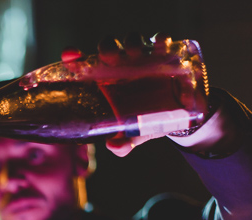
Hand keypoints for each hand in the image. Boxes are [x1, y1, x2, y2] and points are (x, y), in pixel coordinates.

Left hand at [62, 33, 184, 156]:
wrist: (181, 114)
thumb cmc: (147, 120)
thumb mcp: (135, 134)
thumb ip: (124, 143)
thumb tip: (114, 146)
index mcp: (106, 81)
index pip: (85, 64)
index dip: (74, 57)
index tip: (70, 55)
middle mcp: (122, 65)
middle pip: (109, 47)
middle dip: (108, 48)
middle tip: (111, 58)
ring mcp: (143, 58)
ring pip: (134, 40)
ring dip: (133, 42)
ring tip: (136, 54)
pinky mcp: (165, 54)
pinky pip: (162, 41)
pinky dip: (162, 41)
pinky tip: (162, 48)